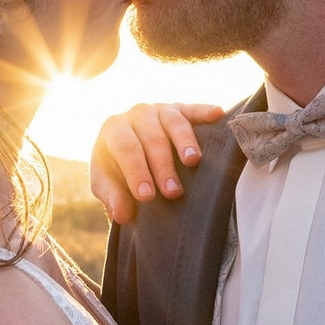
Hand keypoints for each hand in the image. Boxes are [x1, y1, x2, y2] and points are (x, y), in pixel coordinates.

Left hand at [89, 102, 227, 224]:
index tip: (147, 196)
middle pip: (152, 138)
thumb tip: (122, 215)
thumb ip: (111, 197)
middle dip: (164, 166)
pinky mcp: (179, 109)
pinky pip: (193, 109)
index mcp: (114, 130)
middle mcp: (137, 114)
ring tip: (194, 161)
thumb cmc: (115, 167)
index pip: (126, 149)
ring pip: (174, 122)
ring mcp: (159, 110)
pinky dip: (205, 111)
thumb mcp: (105, 182)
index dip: (137, 171)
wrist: (123, 145)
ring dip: (185, 142)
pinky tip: (218, 115)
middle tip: (173, 193)